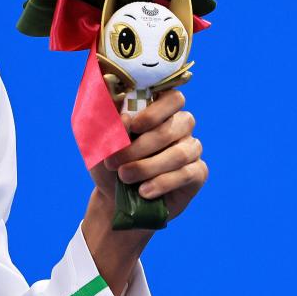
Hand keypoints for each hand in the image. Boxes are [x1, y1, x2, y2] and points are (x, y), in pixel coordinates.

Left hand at [89, 89, 207, 220]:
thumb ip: (106, 118)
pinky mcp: (198, 172)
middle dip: (139, 147)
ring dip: (147, 167)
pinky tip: (144, 191)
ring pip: (178, 153)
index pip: (173, 98)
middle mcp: (180, 125)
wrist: (114, 197)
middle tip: (113, 162)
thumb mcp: (98, 139)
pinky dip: (161, 183)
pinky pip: (186, 174)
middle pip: (172, 127)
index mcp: (159, 110)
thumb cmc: (108, 161)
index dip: (156, 111)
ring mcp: (191, 148)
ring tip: (124, 177)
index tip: (134, 126)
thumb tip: (121, 109)